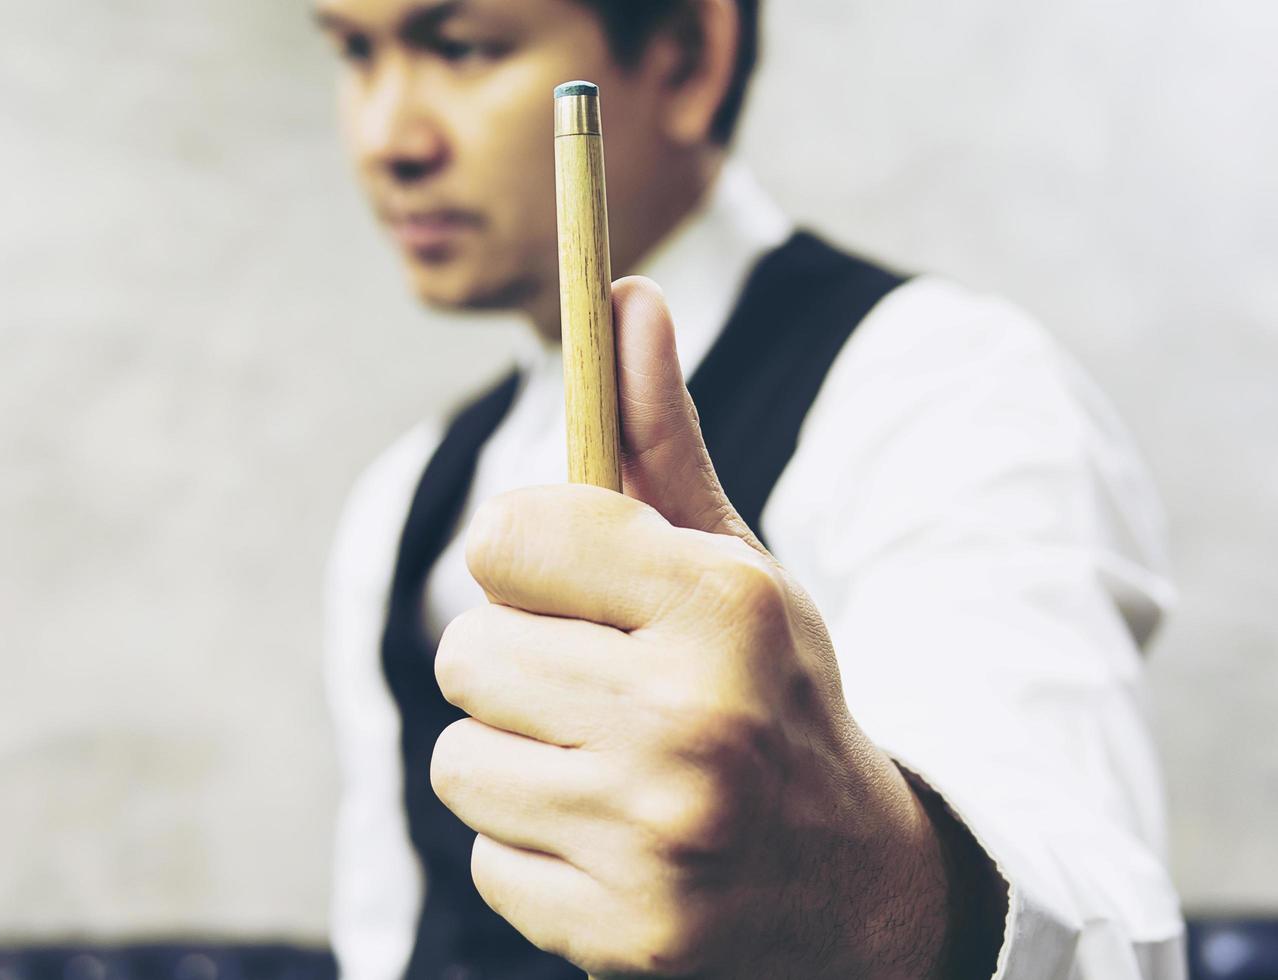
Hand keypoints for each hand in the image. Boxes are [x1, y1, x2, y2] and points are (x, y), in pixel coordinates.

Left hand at [431, 277, 1003, 977]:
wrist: (858, 886)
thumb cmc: (773, 694)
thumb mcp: (734, 565)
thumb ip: (660, 440)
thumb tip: (624, 295)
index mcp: (724, 600)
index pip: (511, 534)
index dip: (525, 557)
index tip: (561, 579)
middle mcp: (694, 715)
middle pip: (467, 650)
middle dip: (520, 667)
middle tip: (601, 693)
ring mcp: (659, 835)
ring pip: (459, 757)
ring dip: (514, 760)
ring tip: (605, 770)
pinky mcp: (626, 933)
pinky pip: (483, 857)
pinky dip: (531, 850)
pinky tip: (612, 847)